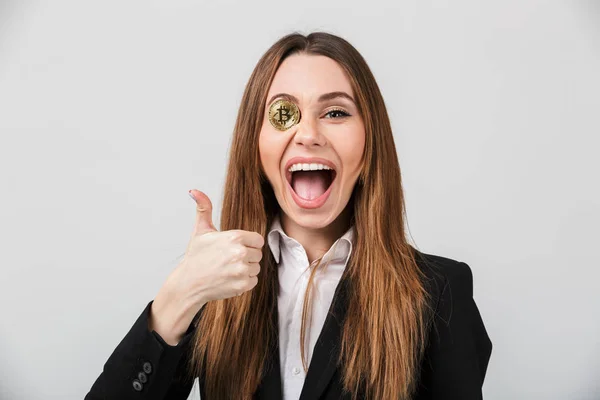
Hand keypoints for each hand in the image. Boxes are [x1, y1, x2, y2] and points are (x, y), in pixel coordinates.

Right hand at [149, 189, 263, 343]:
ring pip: (256, 267)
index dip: (247, 243)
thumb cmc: (196, 257)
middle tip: (229, 259)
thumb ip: (204, 208)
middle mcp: (240, 253)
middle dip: (246, 256)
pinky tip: (230, 278)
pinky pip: (253, 281)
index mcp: (234, 237)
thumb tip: (194, 191)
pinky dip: (244, 281)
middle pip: (258, 254)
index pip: (257, 240)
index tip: (234, 248)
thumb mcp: (200, 230)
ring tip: (228, 269)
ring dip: (246, 269)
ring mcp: (241, 270)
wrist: (188, 283)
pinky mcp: (242, 285)